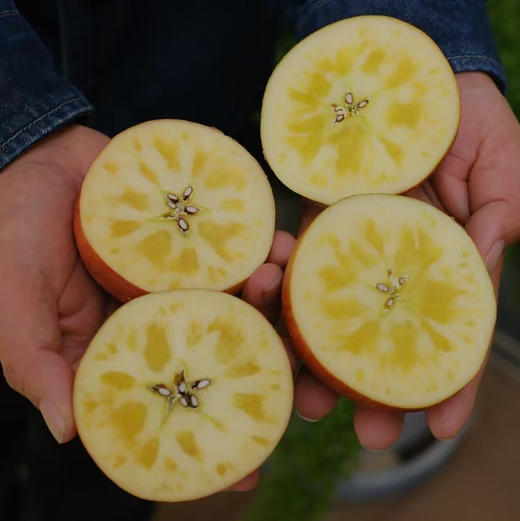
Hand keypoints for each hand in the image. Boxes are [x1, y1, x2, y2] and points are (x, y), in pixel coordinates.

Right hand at [0, 125, 296, 492]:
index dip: (208, 433)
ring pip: (236, 297)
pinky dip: (260, 246)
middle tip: (289, 362)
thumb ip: (36, 360)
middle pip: (219, 349)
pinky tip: (280, 246)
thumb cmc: (10, 230)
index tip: (253, 467)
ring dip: (267, 296)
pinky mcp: (194, 235)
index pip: (170, 399)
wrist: (35, 161)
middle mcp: (161, 314)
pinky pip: (235, 246)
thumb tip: (68, 430)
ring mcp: (182, 274)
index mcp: (124, 345)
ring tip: (278, 282)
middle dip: (259, 358)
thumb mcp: (12, 300)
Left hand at [292, 72, 519, 448]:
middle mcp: (393, 270)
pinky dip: (278, 275)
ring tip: (299, 387)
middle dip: (371, 389)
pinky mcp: (314, 224)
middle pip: (380, 340)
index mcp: (443, 268)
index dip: (451, 384)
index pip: (449, 335)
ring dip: (312, 351)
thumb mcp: (505, 166)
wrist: (407, 85)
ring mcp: (349, 251)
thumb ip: (506, 212)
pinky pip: (292, 258)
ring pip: (327, 313)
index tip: (441, 428)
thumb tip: (490, 248)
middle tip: (362, 432)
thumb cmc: (467, 122)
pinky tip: (267, 285)